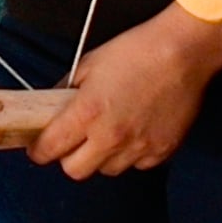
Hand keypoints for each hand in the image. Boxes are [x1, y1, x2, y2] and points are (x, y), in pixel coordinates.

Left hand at [28, 10, 217, 177]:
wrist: (183, 52)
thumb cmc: (136, 51)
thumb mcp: (89, 63)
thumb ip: (66, 90)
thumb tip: (52, 107)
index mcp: (87, 113)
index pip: (50, 149)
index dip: (39, 151)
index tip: (38, 149)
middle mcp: (111, 137)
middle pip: (75, 171)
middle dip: (69, 158)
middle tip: (74, 142)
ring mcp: (138, 147)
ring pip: (108, 170)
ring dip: (102, 157)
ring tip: (111, 133)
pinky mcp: (162, 151)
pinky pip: (138, 165)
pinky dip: (133, 154)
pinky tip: (136, 132)